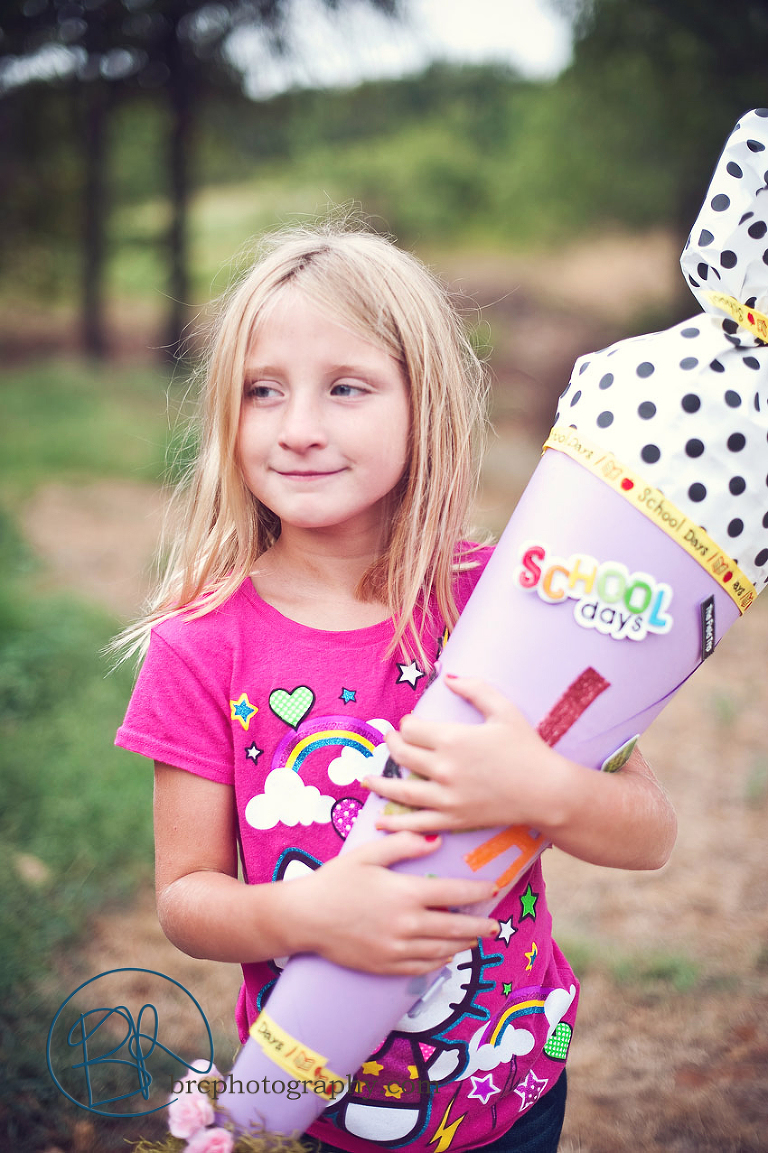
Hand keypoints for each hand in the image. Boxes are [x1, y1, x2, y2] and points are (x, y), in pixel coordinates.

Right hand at [290, 830, 499, 975]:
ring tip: (475, 940)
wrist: (304, 918)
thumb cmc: (334, 881)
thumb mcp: (367, 854)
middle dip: (480, 927)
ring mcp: (396, 950)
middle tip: (495, 926)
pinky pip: (422, 968)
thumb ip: (404, 844)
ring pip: (442, 951)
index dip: (477, 893)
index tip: (493, 889)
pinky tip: (446, 955)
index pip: (454, 894)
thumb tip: (436, 840)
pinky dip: (440, 962)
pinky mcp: (386, 966)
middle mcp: (406, 925)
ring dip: (463, 945)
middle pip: (456, 929)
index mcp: (405, 894)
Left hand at [366, 675, 563, 834]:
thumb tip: (447, 676)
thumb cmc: (527, 748)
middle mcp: (444, 768)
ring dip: (380, 784)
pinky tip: (379, 822)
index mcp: (452, 739)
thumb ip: (474, 689)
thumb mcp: (503, 710)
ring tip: (366, 779)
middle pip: (403, 755)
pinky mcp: (453, 819)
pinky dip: (395, 824)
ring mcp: (447, 797)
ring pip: (401, 791)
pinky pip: (417, 823)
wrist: (546, 790)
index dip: (407, 724)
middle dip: (392, 745)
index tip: (410, 724)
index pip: (412, 729)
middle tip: (390, 741)